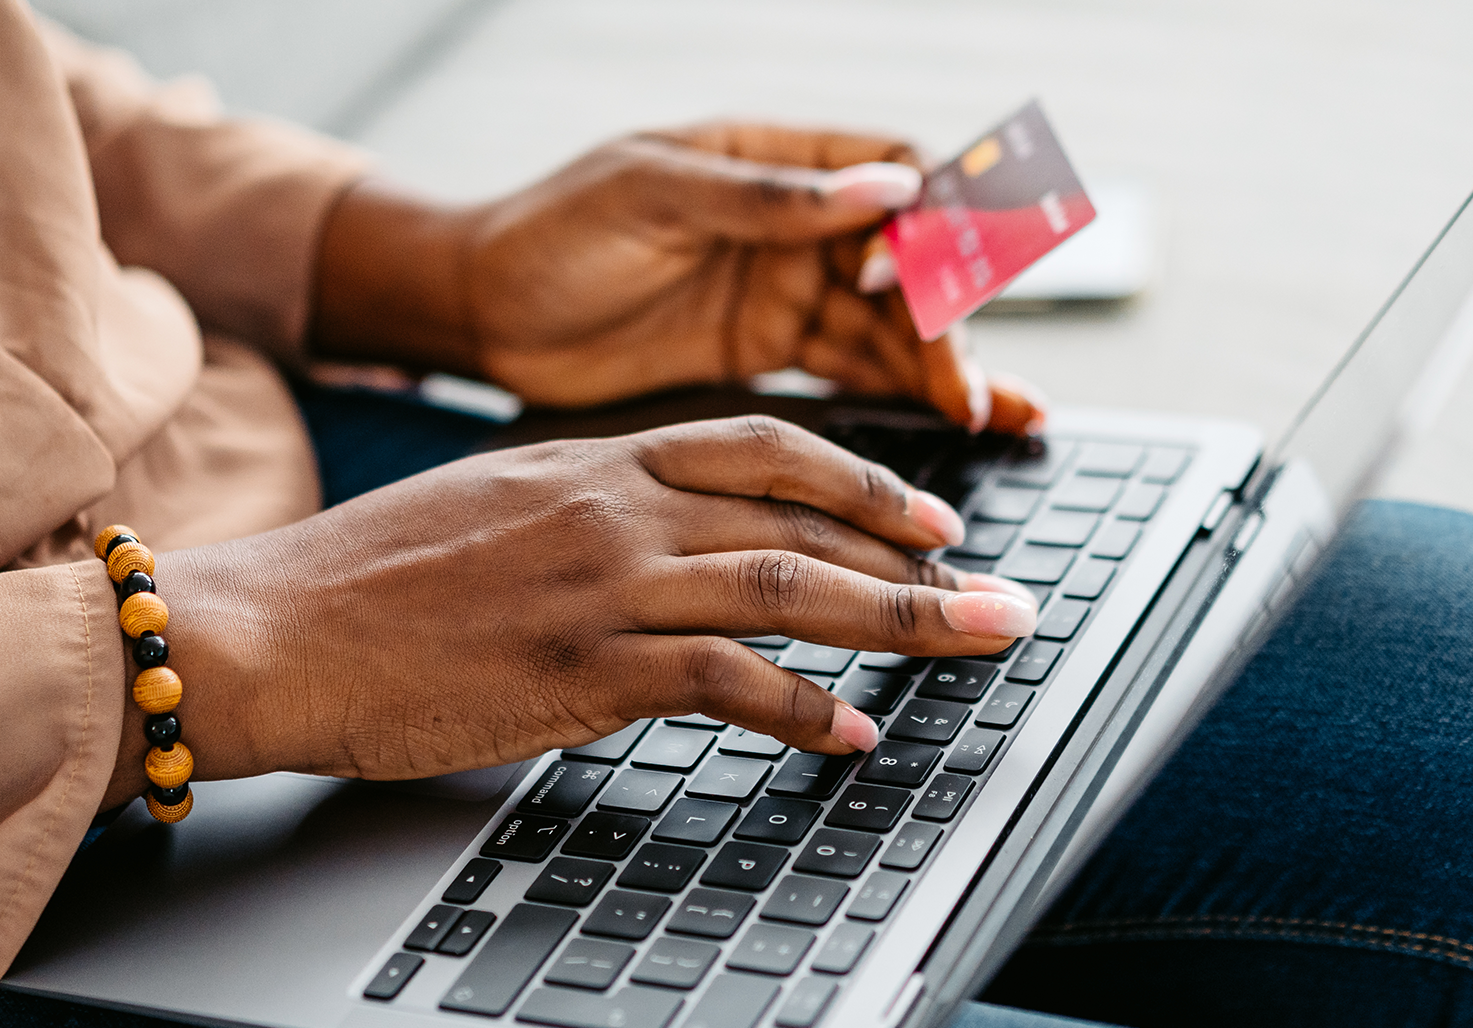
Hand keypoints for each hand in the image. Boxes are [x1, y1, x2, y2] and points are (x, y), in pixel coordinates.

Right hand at [106, 416, 1039, 802]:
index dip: (862, 477)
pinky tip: (851, 734)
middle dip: (921, 555)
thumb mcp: (487, 507)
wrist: (270, 627)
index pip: (760, 448)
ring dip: (902, 622)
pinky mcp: (580, 668)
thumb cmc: (362, 580)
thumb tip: (656, 540)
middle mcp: (612, 507)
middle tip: (1002, 591)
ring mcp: (601, 584)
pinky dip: (802, 710)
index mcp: (591, 460)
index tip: (929, 511)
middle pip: (804, 516)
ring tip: (976, 645)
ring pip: (789, 587)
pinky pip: (725, 682)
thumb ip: (583, 512)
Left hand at [311, 123, 1047, 433]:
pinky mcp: (766, 354)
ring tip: (995, 415)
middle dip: (946, 319)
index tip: (929, 280)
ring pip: (893, 325)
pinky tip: (963, 422)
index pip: (894, 171)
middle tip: (961, 385)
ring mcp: (784, 292)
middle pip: (908, 261)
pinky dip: (908, 395)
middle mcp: (794, 225)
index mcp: (772, 162)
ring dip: (945, 366)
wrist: (478, 313)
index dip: (929, 223)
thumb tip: (884, 184)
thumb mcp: (651, 197)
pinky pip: (856, 371)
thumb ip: (764, 198)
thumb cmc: (549, 232)